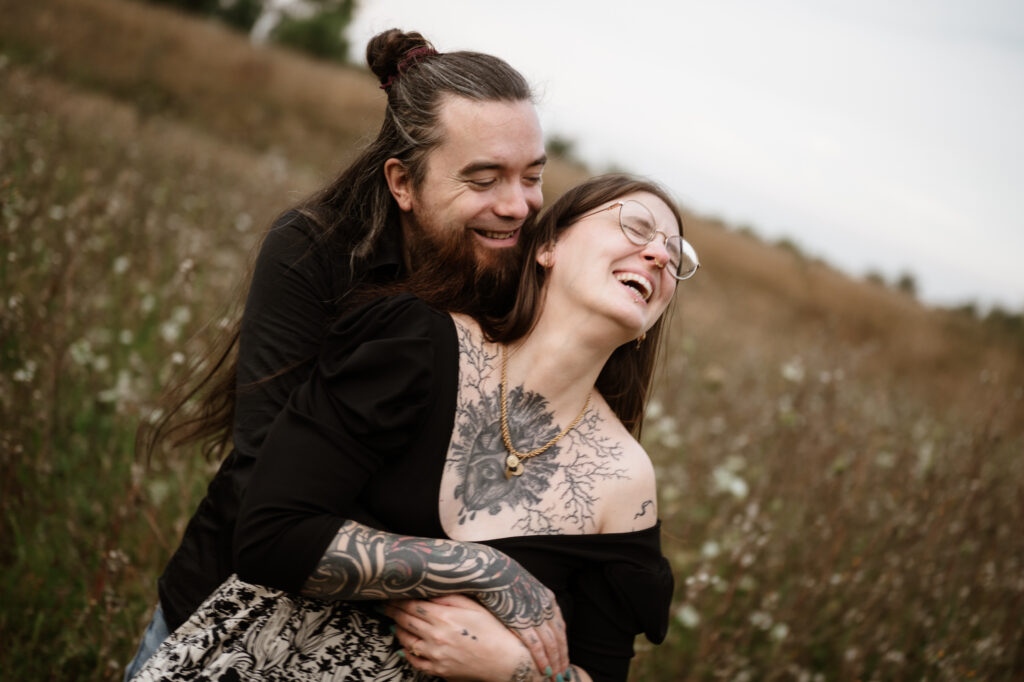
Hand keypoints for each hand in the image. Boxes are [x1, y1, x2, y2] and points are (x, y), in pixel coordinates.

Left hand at [386, 595, 568, 680]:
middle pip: (405, 620)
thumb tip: (429, 590)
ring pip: (406, 640)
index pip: (412, 605)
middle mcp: (436, 637)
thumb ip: (449, 597)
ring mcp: (435, 656)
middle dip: (393, 611)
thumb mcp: (474, 606)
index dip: (398, 599)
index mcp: (444, 617)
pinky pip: (414, 661)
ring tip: (395, 622)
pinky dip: (406, 651)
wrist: (506, 661)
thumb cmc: (493, 630)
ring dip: (398, 629)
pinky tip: (406, 645)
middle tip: (385, 606)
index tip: (391, 594)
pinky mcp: (438, 670)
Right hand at [474, 571, 568, 677]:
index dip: (563, 645)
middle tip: (563, 674)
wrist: (490, 571)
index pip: (560, 627)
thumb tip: (528, 614)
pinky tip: (544, 670)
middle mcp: (546, 607)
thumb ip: (529, 601)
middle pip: (559, 638)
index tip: (563, 658)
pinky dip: (542, 660)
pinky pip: (537, 645)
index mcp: (547, 598)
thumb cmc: (501, 578)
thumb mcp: (523, 587)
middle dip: (562, 657)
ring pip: (552, 644)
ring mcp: (536, 615)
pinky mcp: (523, 622)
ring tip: (555, 676)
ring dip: (555, 662)